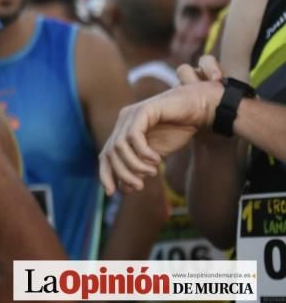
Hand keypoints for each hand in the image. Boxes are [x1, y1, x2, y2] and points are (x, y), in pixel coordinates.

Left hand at [99, 57, 222, 195]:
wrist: (197, 109)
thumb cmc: (176, 131)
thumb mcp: (155, 155)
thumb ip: (140, 168)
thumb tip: (124, 188)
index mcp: (122, 131)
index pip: (105, 155)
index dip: (105, 174)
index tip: (111, 193)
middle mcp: (123, 121)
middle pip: (110, 153)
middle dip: (122, 173)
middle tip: (139, 186)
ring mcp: (131, 114)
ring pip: (119, 146)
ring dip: (135, 165)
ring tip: (153, 172)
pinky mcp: (144, 110)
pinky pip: (134, 136)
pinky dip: (143, 152)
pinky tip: (157, 159)